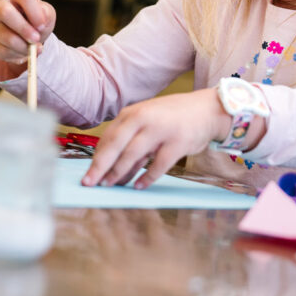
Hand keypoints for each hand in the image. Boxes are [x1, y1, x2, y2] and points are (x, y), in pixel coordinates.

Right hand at [0, 0, 56, 80]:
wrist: (30, 36)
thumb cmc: (37, 21)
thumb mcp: (47, 15)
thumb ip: (46, 14)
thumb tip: (40, 22)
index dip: (34, 11)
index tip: (42, 25)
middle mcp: (0, 6)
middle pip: (5, 12)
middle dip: (23, 29)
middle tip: (36, 38)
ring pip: (6, 36)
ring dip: (24, 46)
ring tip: (34, 47)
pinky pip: (4, 51)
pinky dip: (18, 54)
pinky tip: (25, 51)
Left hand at [82, 88, 229, 189]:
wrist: (207, 109)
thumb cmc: (172, 118)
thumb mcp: (147, 121)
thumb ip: (130, 139)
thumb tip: (109, 166)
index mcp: (132, 113)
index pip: (108, 137)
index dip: (96, 158)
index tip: (88, 174)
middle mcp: (144, 119)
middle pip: (116, 145)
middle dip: (101, 167)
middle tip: (90, 183)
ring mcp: (161, 130)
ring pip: (133, 155)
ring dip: (120, 173)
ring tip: (111, 186)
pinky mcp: (178, 142)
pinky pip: (158, 165)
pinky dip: (147, 177)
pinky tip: (139, 186)